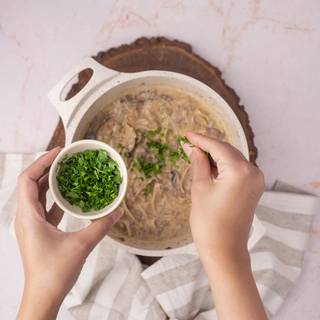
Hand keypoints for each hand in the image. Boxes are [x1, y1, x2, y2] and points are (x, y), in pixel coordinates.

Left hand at [15, 148, 122, 319]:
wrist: (43, 295)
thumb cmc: (55, 272)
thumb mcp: (82, 245)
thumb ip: (101, 226)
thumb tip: (117, 211)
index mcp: (29, 217)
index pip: (28, 180)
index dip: (41, 161)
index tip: (58, 152)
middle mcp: (26, 218)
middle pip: (32, 184)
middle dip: (47, 168)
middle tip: (66, 158)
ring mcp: (31, 225)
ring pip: (37, 195)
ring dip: (50, 182)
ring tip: (68, 172)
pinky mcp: (38, 231)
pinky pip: (45, 207)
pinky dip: (55, 198)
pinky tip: (70, 195)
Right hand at [183, 132, 266, 319]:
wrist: (224, 250)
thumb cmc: (208, 221)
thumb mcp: (200, 188)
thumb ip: (199, 163)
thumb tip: (194, 148)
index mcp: (240, 170)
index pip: (218, 147)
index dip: (200, 139)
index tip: (186, 134)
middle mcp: (253, 172)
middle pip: (227, 151)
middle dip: (208, 147)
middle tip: (188, 144)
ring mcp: (256, 181)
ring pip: (232, 159)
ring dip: (215, 156)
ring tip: (195, 155)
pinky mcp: (254, 188)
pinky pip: (237, 170)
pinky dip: (223, 166)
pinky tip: (209, 166)